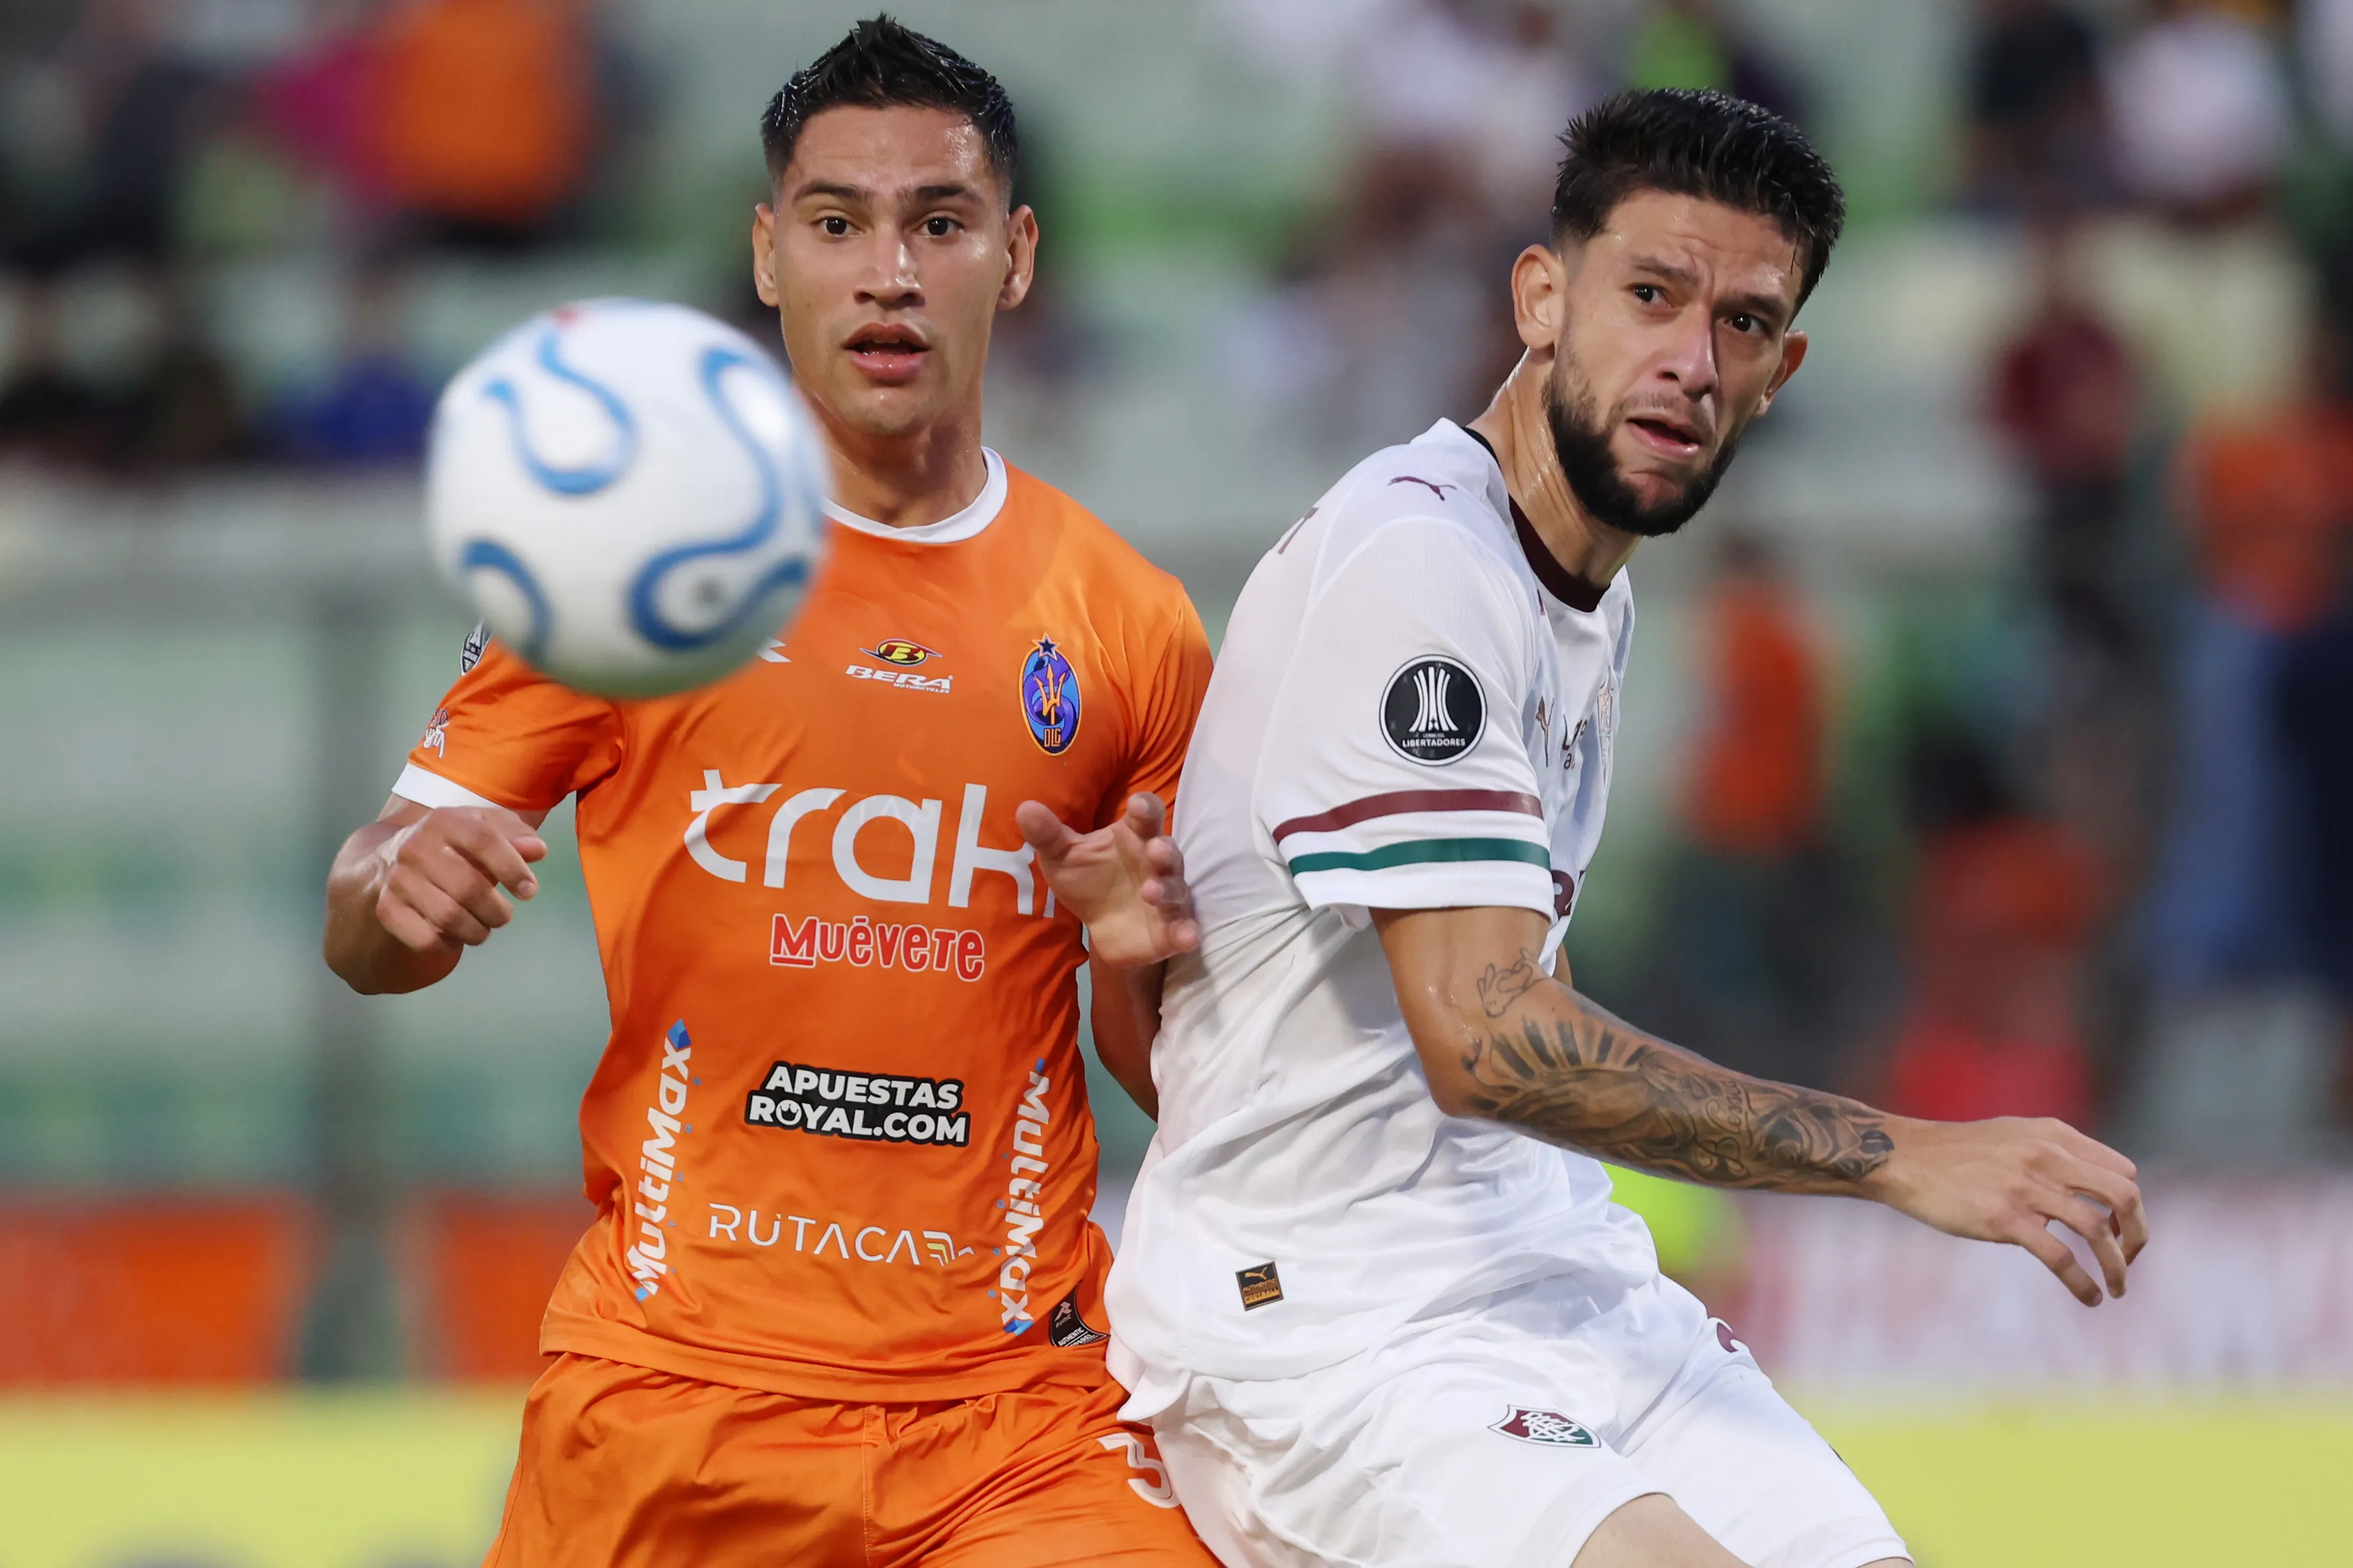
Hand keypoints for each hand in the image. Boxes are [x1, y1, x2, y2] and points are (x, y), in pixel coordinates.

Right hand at [373, 805, 546, 953]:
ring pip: (449, 917)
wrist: (389, 860)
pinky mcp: (387, 909)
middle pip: (469, 887)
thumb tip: (537, 850)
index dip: (513, 868)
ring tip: (484, 927)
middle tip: (503, 916)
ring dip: (477, 931)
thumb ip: (514, 833)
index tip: (529, 891)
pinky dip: (448, 944)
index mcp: (445, 821)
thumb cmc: (453, 844)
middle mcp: (416, 848)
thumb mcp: (483, 826)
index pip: (485, 840)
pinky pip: (426, 939)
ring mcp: (398, 880)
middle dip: (498, 911)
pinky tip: (455, 936)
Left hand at [1014, 792, 1197, 967]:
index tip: (1138, 805)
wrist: (1099, 923)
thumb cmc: (1088, 878)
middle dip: (1165, 850)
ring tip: (1151, 893)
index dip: (1145, 808)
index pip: (1146, 815)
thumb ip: (1047, 834)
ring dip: (1168, 889)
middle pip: (1168, 851)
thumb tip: (1025, 808)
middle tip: (1156, 850)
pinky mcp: (1171, 929)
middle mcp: (1156, 863)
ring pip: (1176, 889)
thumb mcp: (1062, 856)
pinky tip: (1187, 937)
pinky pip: (1184, 929)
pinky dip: (1187, 932)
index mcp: (1134, 836)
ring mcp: (1168, 896)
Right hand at [1867, 1115, 2148, 1306]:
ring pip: (2098, 1229)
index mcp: (2053, 1136)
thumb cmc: (1954, 1152)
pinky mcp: (2003, 1218)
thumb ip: (2051, 1154)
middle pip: (2124, 1195)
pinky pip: (2060, 1256)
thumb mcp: (2012, 1136)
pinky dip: (2083, 1282)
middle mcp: (2047, 1156)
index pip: (2122, 1171)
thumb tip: (2084, 1190)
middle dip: (2138, 1234)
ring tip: (2117, 1289)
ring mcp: (2026, 1187)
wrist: (1902, 1157)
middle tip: (2131, 1259)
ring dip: (2118, 1266)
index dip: (2130, 1205)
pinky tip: (2089, 1298)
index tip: (2121, 1230)